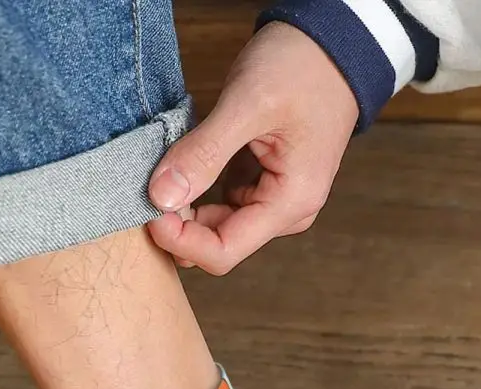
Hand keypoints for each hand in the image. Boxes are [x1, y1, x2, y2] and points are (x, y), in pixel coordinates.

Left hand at [147, 22, 357, 274]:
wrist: (333, 44)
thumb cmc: (303, 68)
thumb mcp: (248, 105)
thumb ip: (204, 153)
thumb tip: (161, 197)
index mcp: (290, 203)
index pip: (224, 251)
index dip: (181, 240)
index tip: (149, 210)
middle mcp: (287, 212)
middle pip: (219, 243)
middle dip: (180, 225)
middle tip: (147, 187)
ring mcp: (276, 199)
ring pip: (218, 225)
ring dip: (187, 208)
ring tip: (165, 171)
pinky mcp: (264, 184)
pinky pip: (223, 203)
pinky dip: (199, 189)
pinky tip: (186, 164)